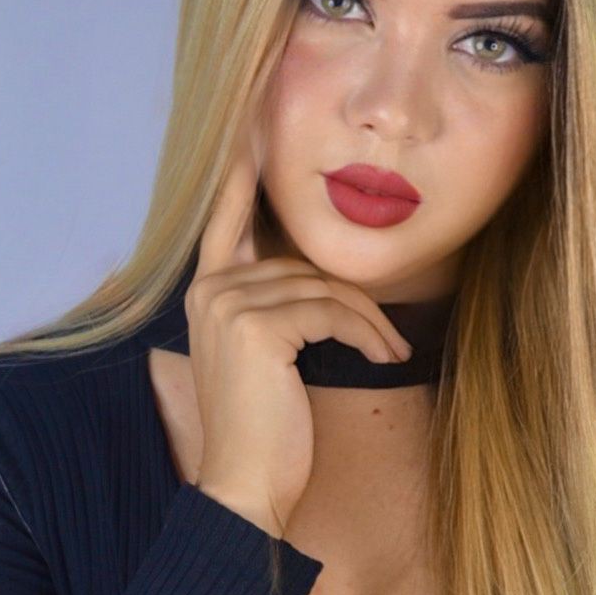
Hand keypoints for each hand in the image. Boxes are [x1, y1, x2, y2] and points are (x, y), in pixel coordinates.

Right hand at [187, 124, 412, 538]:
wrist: (244, 487)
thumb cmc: (264, 427)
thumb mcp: (266, 356)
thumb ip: (277, 306)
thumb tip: (319, 281)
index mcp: (207, 290)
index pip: (231, 217)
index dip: (245, 168)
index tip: (255, 107)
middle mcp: (210, 288)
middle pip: (303, 263)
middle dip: (353, 299)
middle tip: (385, 337)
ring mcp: (227, 303)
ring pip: (325, 287)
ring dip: (368, 322)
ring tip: (387, 354)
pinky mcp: (255, 326)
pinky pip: (332, 309)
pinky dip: (367, 333)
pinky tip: (383, 359)